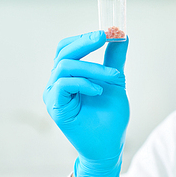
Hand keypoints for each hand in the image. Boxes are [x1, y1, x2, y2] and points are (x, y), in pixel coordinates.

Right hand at [43, 31, 129, 176]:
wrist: (110, 145)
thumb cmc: (110, 116)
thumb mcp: (115, 81)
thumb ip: (114, 59)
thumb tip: (121, 34)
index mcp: (69, 74)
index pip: (68, 48)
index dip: (84, 37)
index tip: (107, 32)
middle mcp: (57, 82)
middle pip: (63, 52)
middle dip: (85, 42)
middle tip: (104, 37)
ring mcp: (54, 95)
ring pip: (65, 66)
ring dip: (93, 67)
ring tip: (114, 77)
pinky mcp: (55, 107)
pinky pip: (63, 85)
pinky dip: (84, 83)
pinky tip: (99, 90)